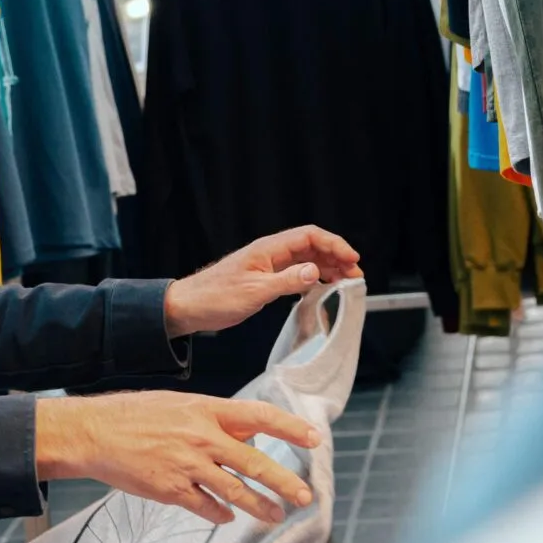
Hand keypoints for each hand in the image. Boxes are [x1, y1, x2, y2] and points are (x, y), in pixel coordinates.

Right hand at [36, 393, 319, 527]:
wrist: (92, 432)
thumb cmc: (132, 414)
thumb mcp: (177, 404)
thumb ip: (212, 418)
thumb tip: (246, 431)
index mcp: (204, 409)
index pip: (259, 416)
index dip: (290, 429)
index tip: (314, 439)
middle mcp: (201, 437)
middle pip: (254, 462)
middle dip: (284, 481)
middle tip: (305, 495)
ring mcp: (186, 465)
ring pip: (234, 490)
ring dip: (260, 505)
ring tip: (277, 515)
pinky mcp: (170, 489)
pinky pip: (205, 506)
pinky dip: (220, 513)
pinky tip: (227, 516)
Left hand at [162, 227, 361, 338]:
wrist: (188, 307)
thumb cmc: (214, 297)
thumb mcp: (254, 292)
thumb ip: (286, 281)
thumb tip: (316, 271)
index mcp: (267, 249)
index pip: (309, 236)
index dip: (334, 244)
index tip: (352, 259)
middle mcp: (270, 253)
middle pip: (311, 246)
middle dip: (336, 257)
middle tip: (354, 275)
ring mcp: (267, 265)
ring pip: (305, 260)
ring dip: (327, 268)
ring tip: (344, 282)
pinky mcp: (264, 279)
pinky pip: (295, 273)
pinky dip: (312, 278)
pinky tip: (322, 288)